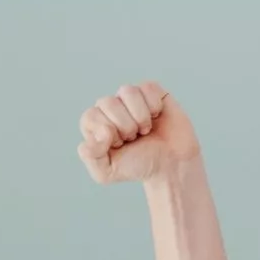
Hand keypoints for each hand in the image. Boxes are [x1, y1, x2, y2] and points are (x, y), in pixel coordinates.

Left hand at [77, 82, 200, 183]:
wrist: (170, 165)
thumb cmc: (137, 167)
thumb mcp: (106, 173)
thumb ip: (90, 156)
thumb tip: (100, 133)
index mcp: (94, 125)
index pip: (90, 116)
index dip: (107, 132)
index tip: (119, 144)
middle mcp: (109, 108)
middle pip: (107, 102)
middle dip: (125, 126)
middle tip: (133, 138)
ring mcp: (130, 99)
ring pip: (127, 91)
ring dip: (140, 116)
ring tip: (144, 129)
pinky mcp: (151, 92)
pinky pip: (147, 87)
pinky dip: (154, 105)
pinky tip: (156, 116)